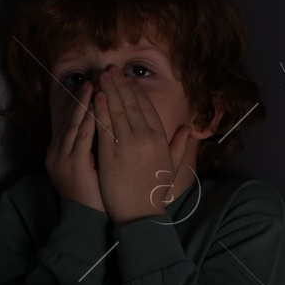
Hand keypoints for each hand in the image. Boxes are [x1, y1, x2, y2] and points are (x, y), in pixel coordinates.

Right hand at [45, 79, 105, 211]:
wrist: (88, 221)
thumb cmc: (95, 197)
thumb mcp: (89, 169)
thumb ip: (89, 149)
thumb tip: (100, 130)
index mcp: (60, 154)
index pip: (71, 123)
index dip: (82, 105)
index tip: (95, 88)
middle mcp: (57, 153)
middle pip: (71, 119)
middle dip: (84, 98)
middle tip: (97, 78)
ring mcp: (63, 158)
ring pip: (76, 123)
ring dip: (87, 103)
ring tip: (97, 85)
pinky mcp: (73, 163)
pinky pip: (83, 134)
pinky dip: (91, 118)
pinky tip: (99, 104)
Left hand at [92, 67, 193, 224]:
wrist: (140, 214)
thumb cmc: (154, 192)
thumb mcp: (172, 167)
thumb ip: (179, 145)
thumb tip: (188, 128)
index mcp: (160, 139)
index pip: (147, 108)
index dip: (137, 92)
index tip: (129, 80)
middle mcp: (145, 138)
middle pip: (131, 104)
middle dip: (121, 85)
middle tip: (112, 70)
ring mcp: (128, 145)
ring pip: (118, 111)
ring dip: (110, 91)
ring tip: (103, 76)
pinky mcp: (111, 154)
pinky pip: (105, 126)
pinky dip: (100, 110)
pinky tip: (97, 97)